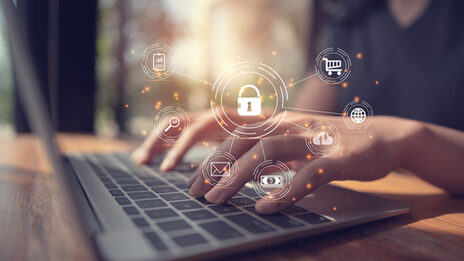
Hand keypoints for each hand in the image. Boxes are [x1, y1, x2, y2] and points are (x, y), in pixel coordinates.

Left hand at [188, 112, 421, 213]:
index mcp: (277, 120)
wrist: (383, 137)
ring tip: (217, 200)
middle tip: (194, 193)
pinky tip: (267, 208)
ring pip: (267, 150)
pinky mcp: (339, 157)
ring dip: (237, 176)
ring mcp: (314, 138)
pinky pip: (307, 174)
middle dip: (212, 164)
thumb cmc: (330, 144)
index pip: (230, 124)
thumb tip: (229, 170)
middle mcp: (290, 124)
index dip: (202, 141)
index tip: (178, 168)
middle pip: (241, 137)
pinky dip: (285, 191)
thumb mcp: (293, 142)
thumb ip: (264, 150)